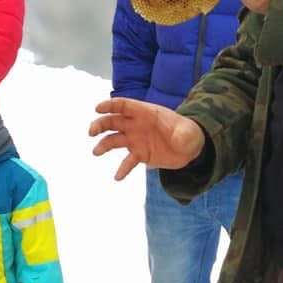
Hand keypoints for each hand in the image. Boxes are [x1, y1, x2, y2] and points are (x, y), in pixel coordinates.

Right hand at [89, 97, 204, 180]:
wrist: (190, 148)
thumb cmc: (188, 133)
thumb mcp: (189, 132)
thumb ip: (183, 134)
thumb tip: (179, 139)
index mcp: (146, 113)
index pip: (124, 105)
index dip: (110, 106)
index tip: (98, 109)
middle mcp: (137, 125)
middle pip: (113, 121)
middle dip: (100, 125)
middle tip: (92, 132)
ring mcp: (136, 139)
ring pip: (114, 140)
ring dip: (104, 145)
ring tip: (96, 152)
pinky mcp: (140, 154)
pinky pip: (128, 162)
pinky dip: (122, 169)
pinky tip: (117, 177)